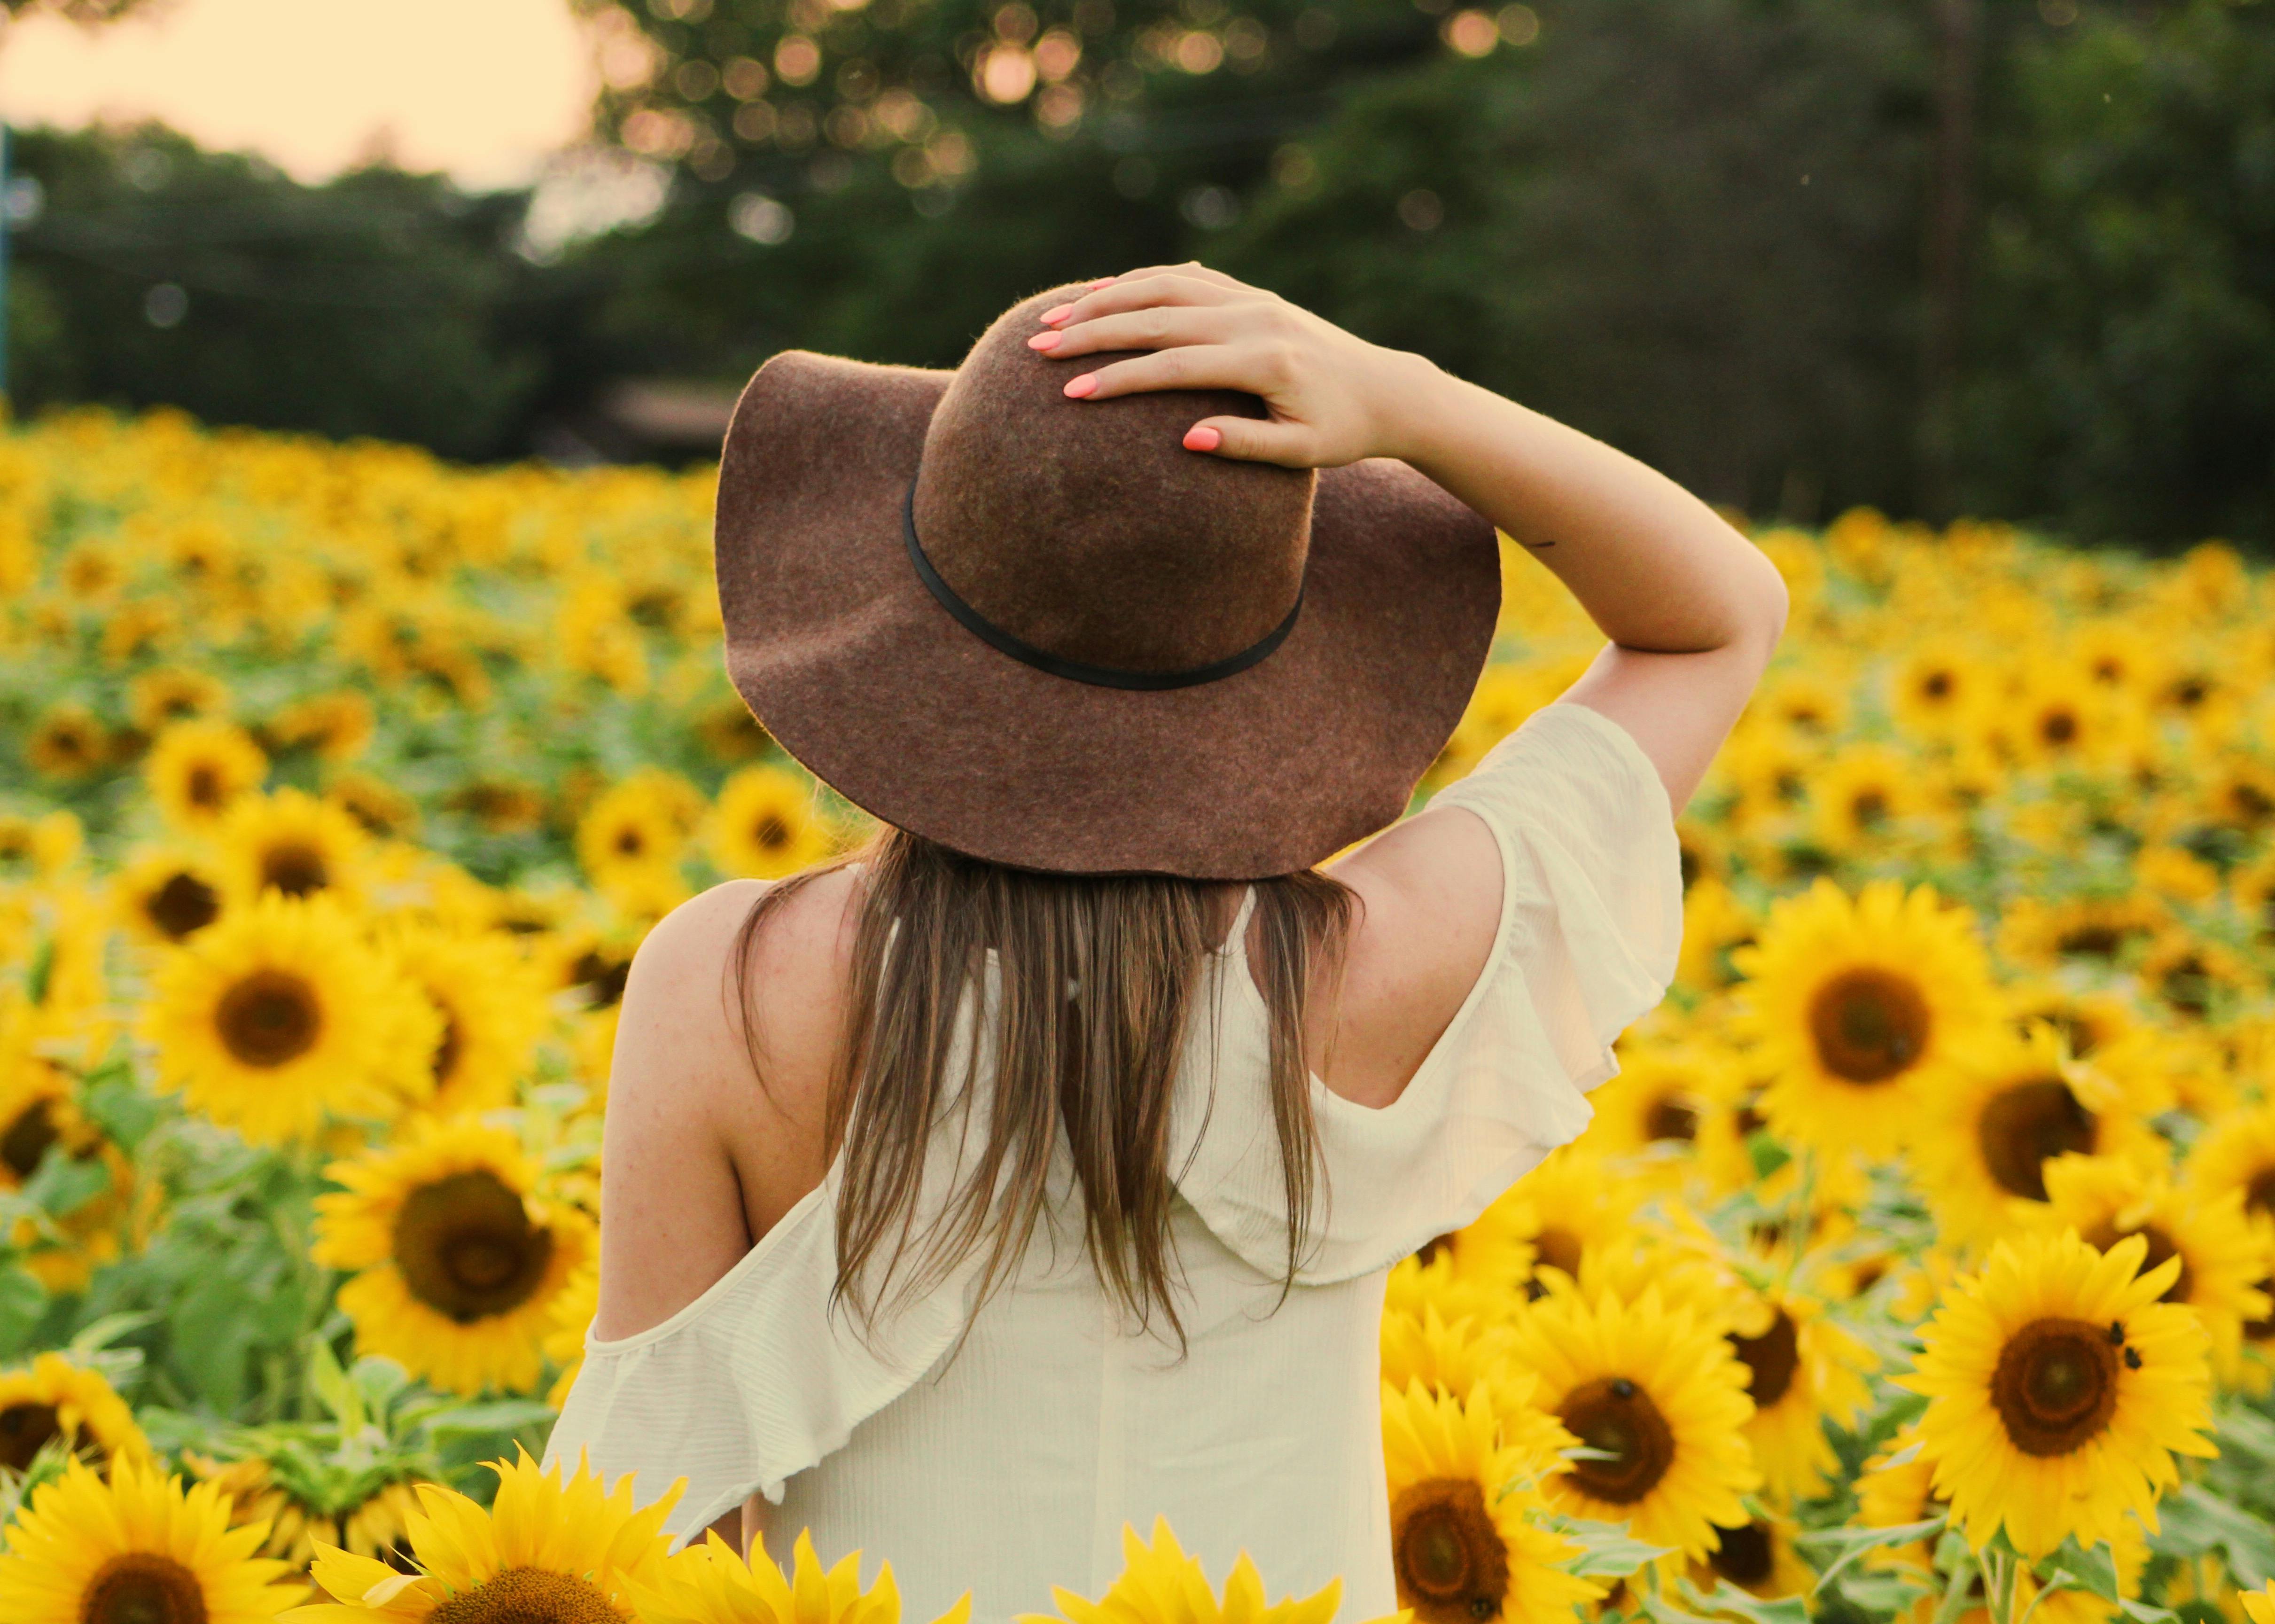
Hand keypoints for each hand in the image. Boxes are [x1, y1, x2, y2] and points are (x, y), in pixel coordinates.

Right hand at [1025, 263, 1441, 468]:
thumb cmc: (1343, 431)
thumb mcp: (1304, 452)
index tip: (1072, 393)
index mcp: (1265, 361)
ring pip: (1164, 284)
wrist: (1386, 389)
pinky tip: (1100, 293)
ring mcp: (1251, 298)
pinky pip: (1184, 275)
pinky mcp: (1249, 292)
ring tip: (1055, 317)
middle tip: (1039, 346)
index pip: (1175, 366)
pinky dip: (1139, 280)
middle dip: (1093, 330)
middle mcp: (1254, 318)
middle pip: (1157, 316)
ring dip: (1105, 297)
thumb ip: (1247, 445)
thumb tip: (1187, 440)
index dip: (1120, 379)